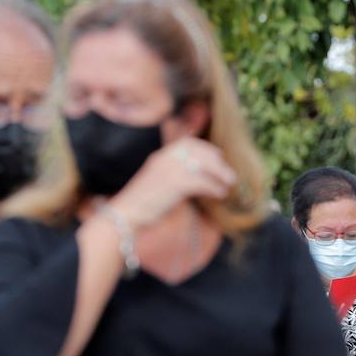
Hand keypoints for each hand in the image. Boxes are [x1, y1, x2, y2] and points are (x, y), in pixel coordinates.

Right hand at [108, 137, 237, 228]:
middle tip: (229, 175)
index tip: (219, 158)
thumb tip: (199, 178)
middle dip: (217, 162)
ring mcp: (169, 169)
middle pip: (199, 151)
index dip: (207, 149)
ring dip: (220, 174)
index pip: (189, 143)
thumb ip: (175, 174)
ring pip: (203, 165)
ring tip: (229, 184)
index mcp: (161, 156)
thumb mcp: (159, 181)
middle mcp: (165, 158)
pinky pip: (201, 182)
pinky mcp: (174, 183)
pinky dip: (214, 187)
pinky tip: (220, 194)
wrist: (126, 212)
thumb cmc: (143, 203)